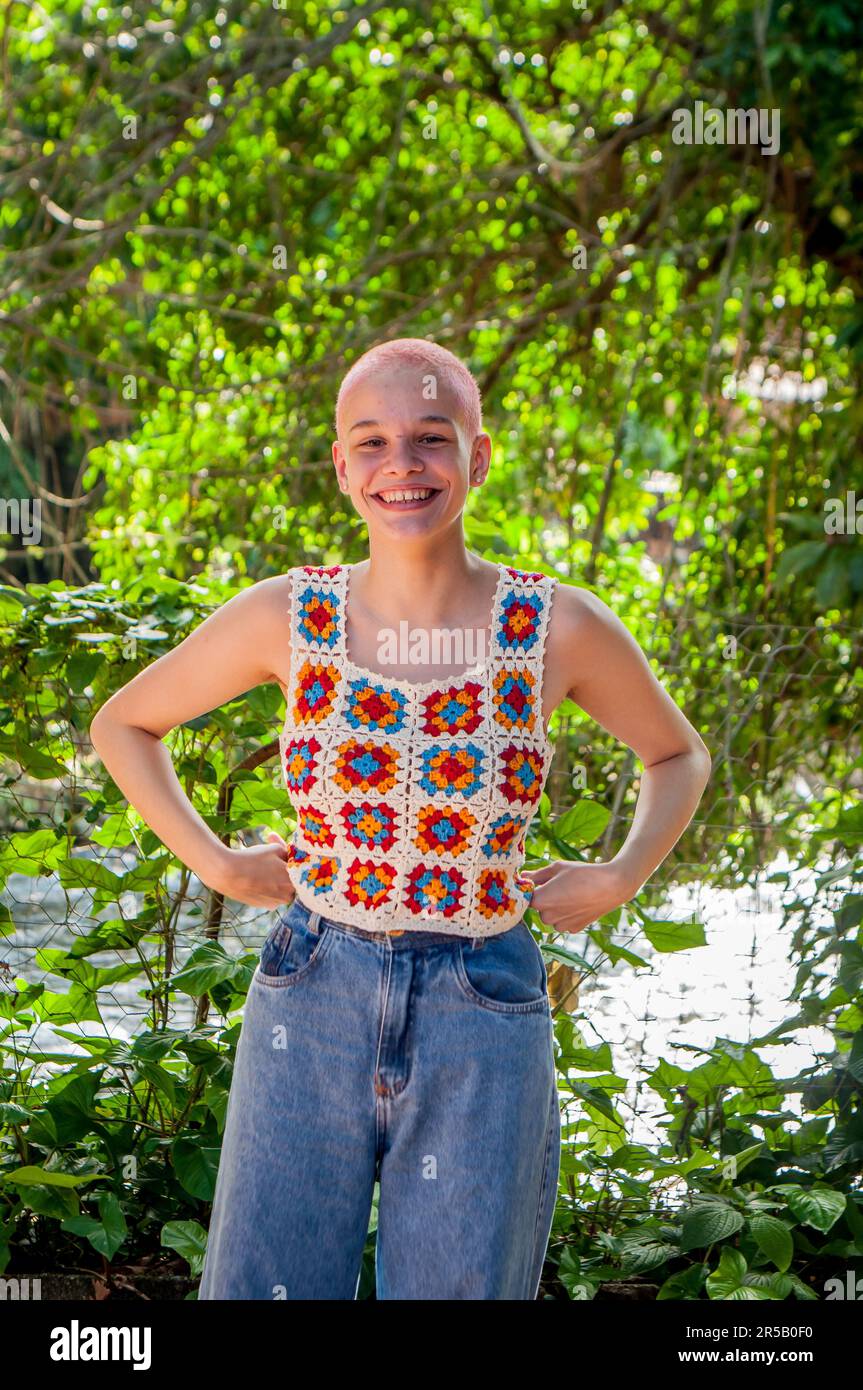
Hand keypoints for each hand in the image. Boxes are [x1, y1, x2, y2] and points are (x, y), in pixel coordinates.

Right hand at [205, 831, 298, 908]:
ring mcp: (274, 903)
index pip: (298, 867)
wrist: (226, 874)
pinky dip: (265, 884)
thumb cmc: (252, 859)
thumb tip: (291, 854)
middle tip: (271, 849)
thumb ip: (288, 853)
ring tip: (260, 862)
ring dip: (274, 874)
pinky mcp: (262, 906)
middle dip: (282, 864)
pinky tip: (255, 874)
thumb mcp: (275, 849)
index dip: (290, 855)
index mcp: (294, 881)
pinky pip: (269, 893)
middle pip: (290, 877)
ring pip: (280, 886)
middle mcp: (287, 896)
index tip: (281, 846)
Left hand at [518, 860, 634, 934]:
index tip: (536, 882)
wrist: (611, 886)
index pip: (526, 896)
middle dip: (545, 897)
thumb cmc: (583, 874)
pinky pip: (563, 922)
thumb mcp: (557, 868)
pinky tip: (579, 902)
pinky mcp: (573, 929)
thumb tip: (522, 877)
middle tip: (560, 885)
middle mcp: (547, 917)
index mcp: (540, 900)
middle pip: (539, 907)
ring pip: (551, 915)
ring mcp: (561, 926)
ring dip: (556, 907)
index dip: (530, 888)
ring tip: (572, 892)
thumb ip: (536, 875)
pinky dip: (567, 914)